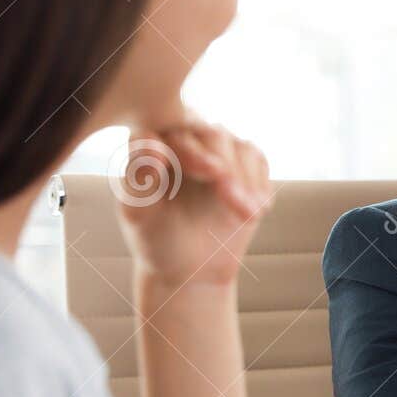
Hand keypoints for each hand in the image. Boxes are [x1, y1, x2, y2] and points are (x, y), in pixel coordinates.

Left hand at [113, 122, 272, 290]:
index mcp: (148, 141)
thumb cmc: (155, 236)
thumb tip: (151, 146)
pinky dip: (259, 185)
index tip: (211, 172)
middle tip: (232, 196)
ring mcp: (214, 147)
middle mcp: (182, 136)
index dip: (192, 149)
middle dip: (225, 166)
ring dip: (245, 181)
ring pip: (237, 147)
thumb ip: (138, 179)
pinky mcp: (240, 162)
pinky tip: (255, 210)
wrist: (188, 264)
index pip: (170, 132)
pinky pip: (256, 160)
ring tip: (247, 214)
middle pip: (210, 134)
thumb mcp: (138, 213)